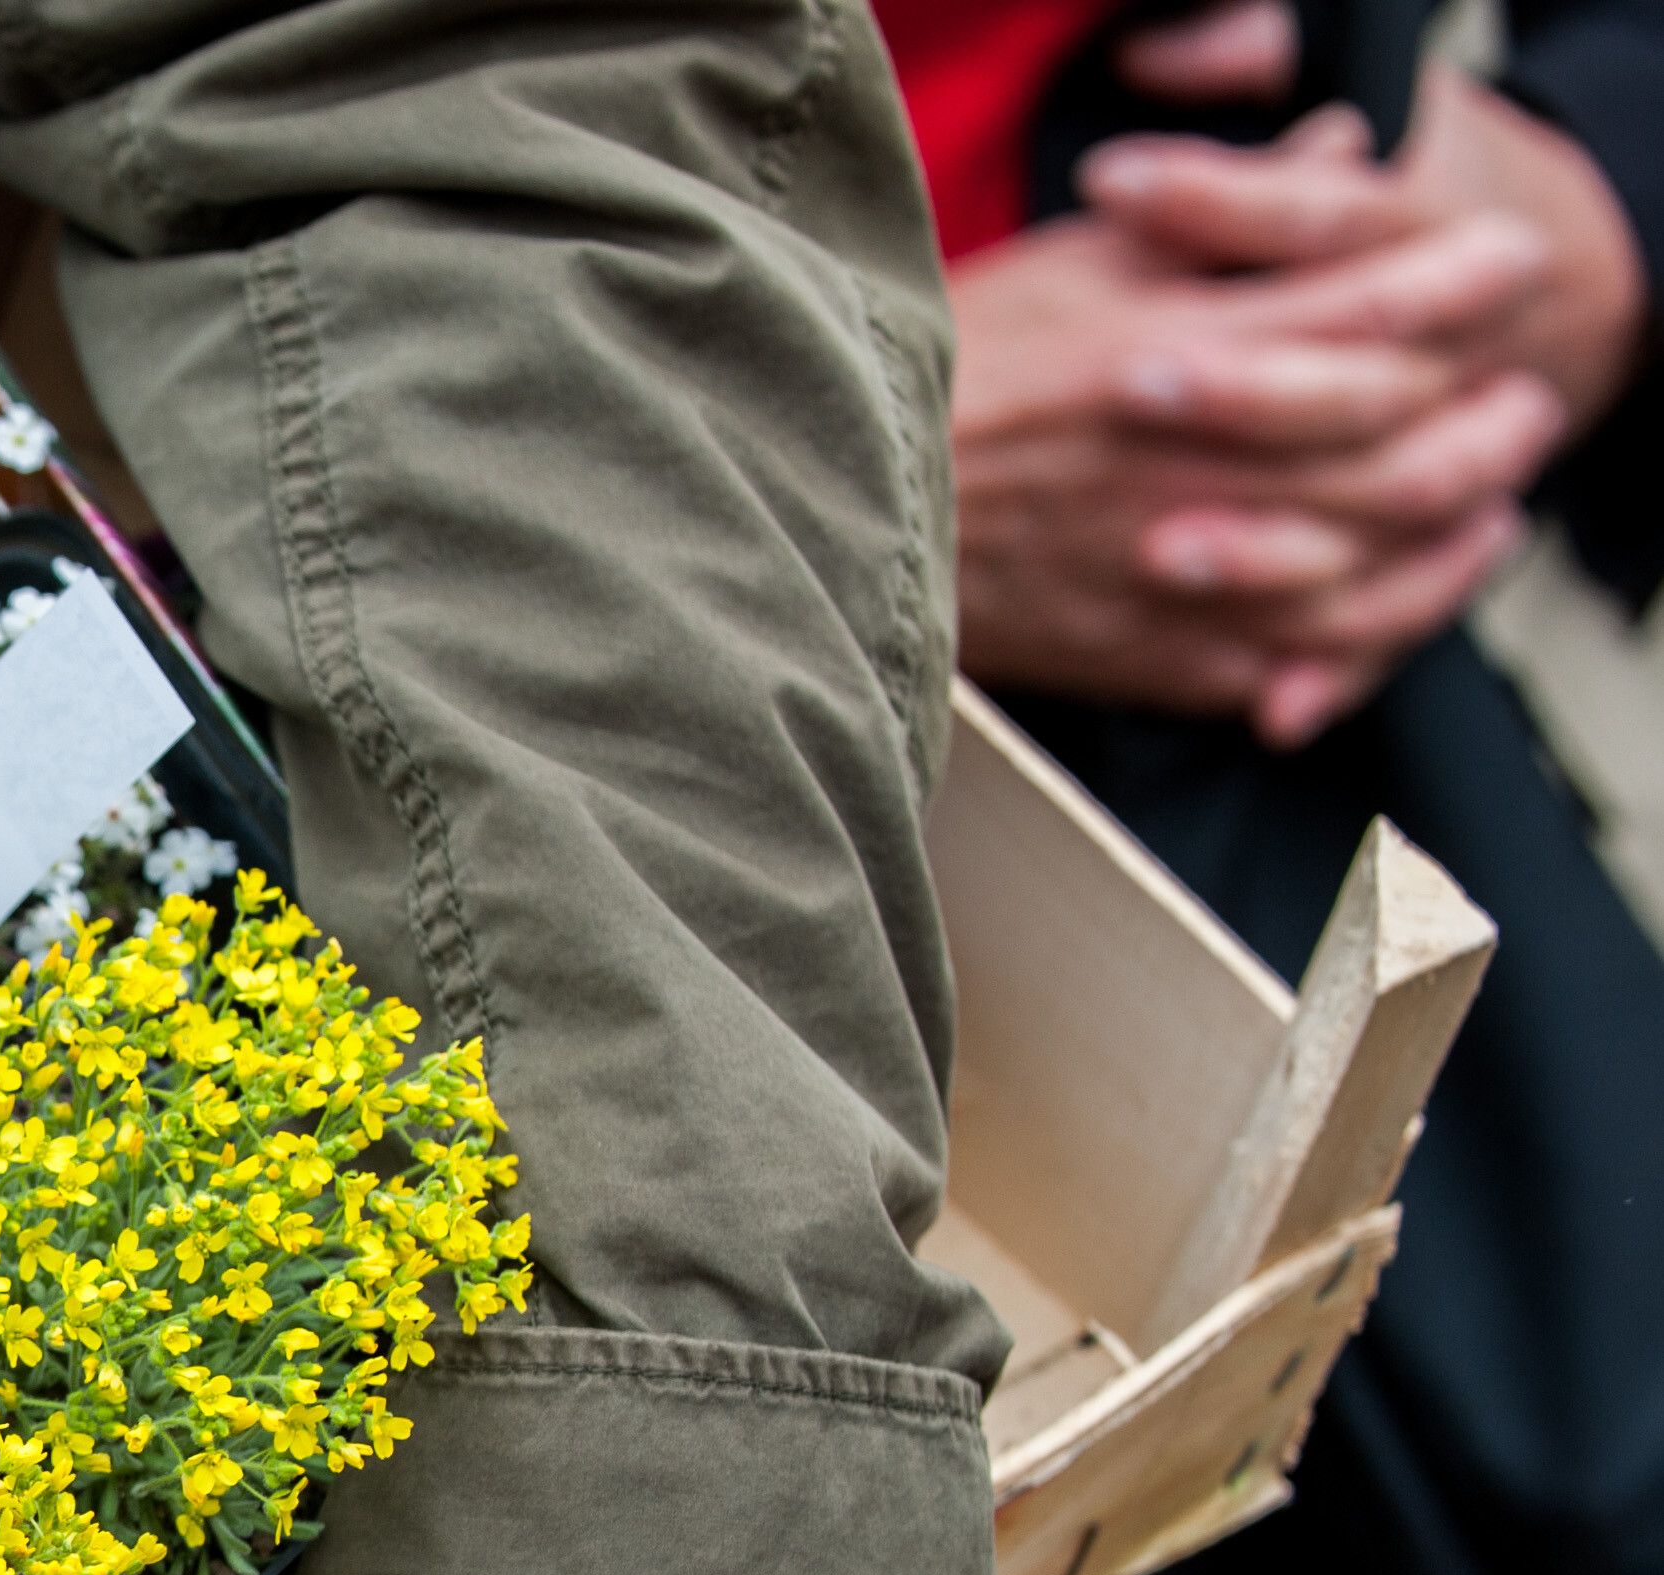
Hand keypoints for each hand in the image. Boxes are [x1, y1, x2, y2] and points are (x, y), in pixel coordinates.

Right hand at [947, 2, 1647, 746]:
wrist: (813, 512)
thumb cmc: (928, 381)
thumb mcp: (1069, 262)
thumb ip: (1213, 216)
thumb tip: (1331, 154)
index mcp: (1165, 348)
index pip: (1367, 307)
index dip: (1458, 280)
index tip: (1500, 261)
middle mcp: (1180, 463)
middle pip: (1398, 443)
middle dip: (1484, 416)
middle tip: (1515, 398)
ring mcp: (1162, 570)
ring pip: (1365, 565)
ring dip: (1448, 538)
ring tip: (1484, 509)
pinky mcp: (1134, 653)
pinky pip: (1285, 665)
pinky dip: (1360, 646)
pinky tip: (1388, 607)